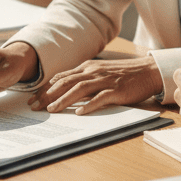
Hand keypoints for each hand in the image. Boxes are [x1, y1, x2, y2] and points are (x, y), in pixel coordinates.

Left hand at [34, 56, 163, 113]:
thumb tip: (63, 85)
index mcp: (88, 68)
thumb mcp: (100, 72)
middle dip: (48, 95)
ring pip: (80, 89)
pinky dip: (89, 105)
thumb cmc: (123, 74)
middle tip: (35, 106)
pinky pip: (100, 97)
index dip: (46, 89)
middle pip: (66, 82)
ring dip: (64, 99)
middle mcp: (93, 72)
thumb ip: (83, 77)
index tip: (33, 99)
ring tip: (52, 109)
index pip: (62, 78)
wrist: (148, 71)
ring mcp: (105, 80)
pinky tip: (80, 113)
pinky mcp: (117, 90)